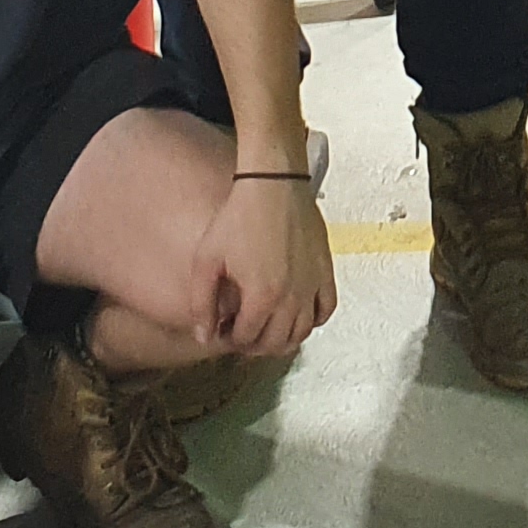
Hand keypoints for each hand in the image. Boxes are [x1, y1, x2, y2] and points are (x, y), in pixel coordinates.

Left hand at [187, 178, 337, 362]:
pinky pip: (326, 309)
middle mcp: (291, 297)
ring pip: (302, 333)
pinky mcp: (324, 271)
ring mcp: (312, 285)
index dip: (228, 338)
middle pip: (274, 342)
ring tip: (266, 328)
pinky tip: (296, 313)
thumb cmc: (239, 217)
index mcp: (261, 296)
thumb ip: (202, 303)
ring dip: (282, 339)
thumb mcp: (207, 260)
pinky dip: (313, 320)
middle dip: (253, 344)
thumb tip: (204, 335)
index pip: (245, 339)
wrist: (273, 184)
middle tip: (240, 331)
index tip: (221, 328)